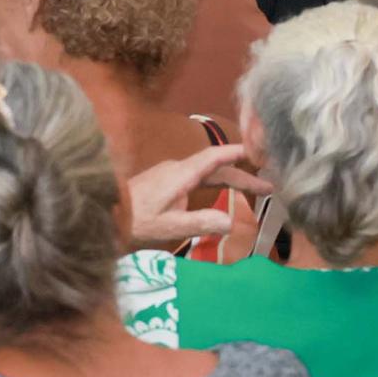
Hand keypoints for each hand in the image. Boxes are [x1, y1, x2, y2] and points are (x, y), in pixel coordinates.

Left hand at [123, 141, 268, 253]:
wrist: (108, 213)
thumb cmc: (136, 220)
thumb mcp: (170, 226)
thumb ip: (200, 223)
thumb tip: (231, 222)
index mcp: (180, 174)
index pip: (213, 157)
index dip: (237, 152)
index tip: (259, 150)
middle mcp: (178, 169)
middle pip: (216, 167)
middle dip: (243, 175)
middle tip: (270, 188)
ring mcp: (172, 173)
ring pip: (209, 172)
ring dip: (232, 178)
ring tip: (258, 190)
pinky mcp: (168, 181)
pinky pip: (200, 176)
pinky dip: (219, 181)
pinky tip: (228, 191)